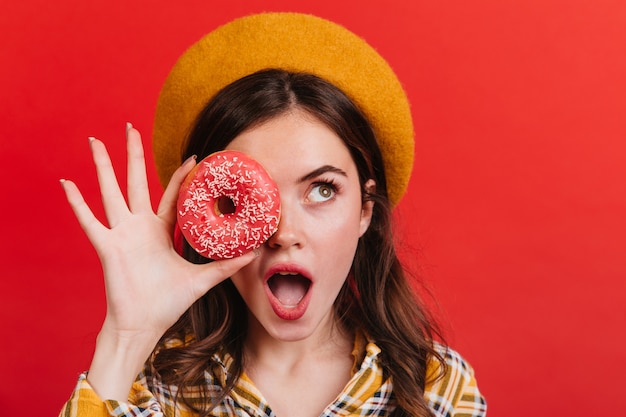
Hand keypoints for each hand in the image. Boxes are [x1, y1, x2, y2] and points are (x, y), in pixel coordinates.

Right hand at [61, 124, 255, 398]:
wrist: (143, 324)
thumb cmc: (168, 303)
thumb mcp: (201, 280)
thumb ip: (225, 266)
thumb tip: (254, 254)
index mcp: (160, 230)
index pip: (171, 195)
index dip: (180, 176)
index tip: (193, 156)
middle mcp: (139, 226)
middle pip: (136, 181)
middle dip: (133, 155)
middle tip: (130, 128)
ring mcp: (121, 234)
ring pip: (111, 192)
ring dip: (103, 167)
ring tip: (95, 142)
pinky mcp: (107, 246)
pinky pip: (89, 221)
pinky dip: (77, 203)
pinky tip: (66, 183)